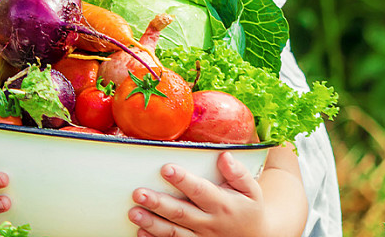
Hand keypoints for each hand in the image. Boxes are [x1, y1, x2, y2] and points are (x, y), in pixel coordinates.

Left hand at [128, 151, 268, 236]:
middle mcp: (209, 222)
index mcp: (222, 204)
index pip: (200, 191)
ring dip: (152, 223)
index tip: (166, 168)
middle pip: (180, 213)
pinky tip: (140, 233)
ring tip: (133, 213)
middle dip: (158, 203)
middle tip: (138, 193)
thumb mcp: (251, 190)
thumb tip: (224, 156)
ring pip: (173, 232)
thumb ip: (238, 173)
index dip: (183, 180)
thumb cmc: (248, 208)